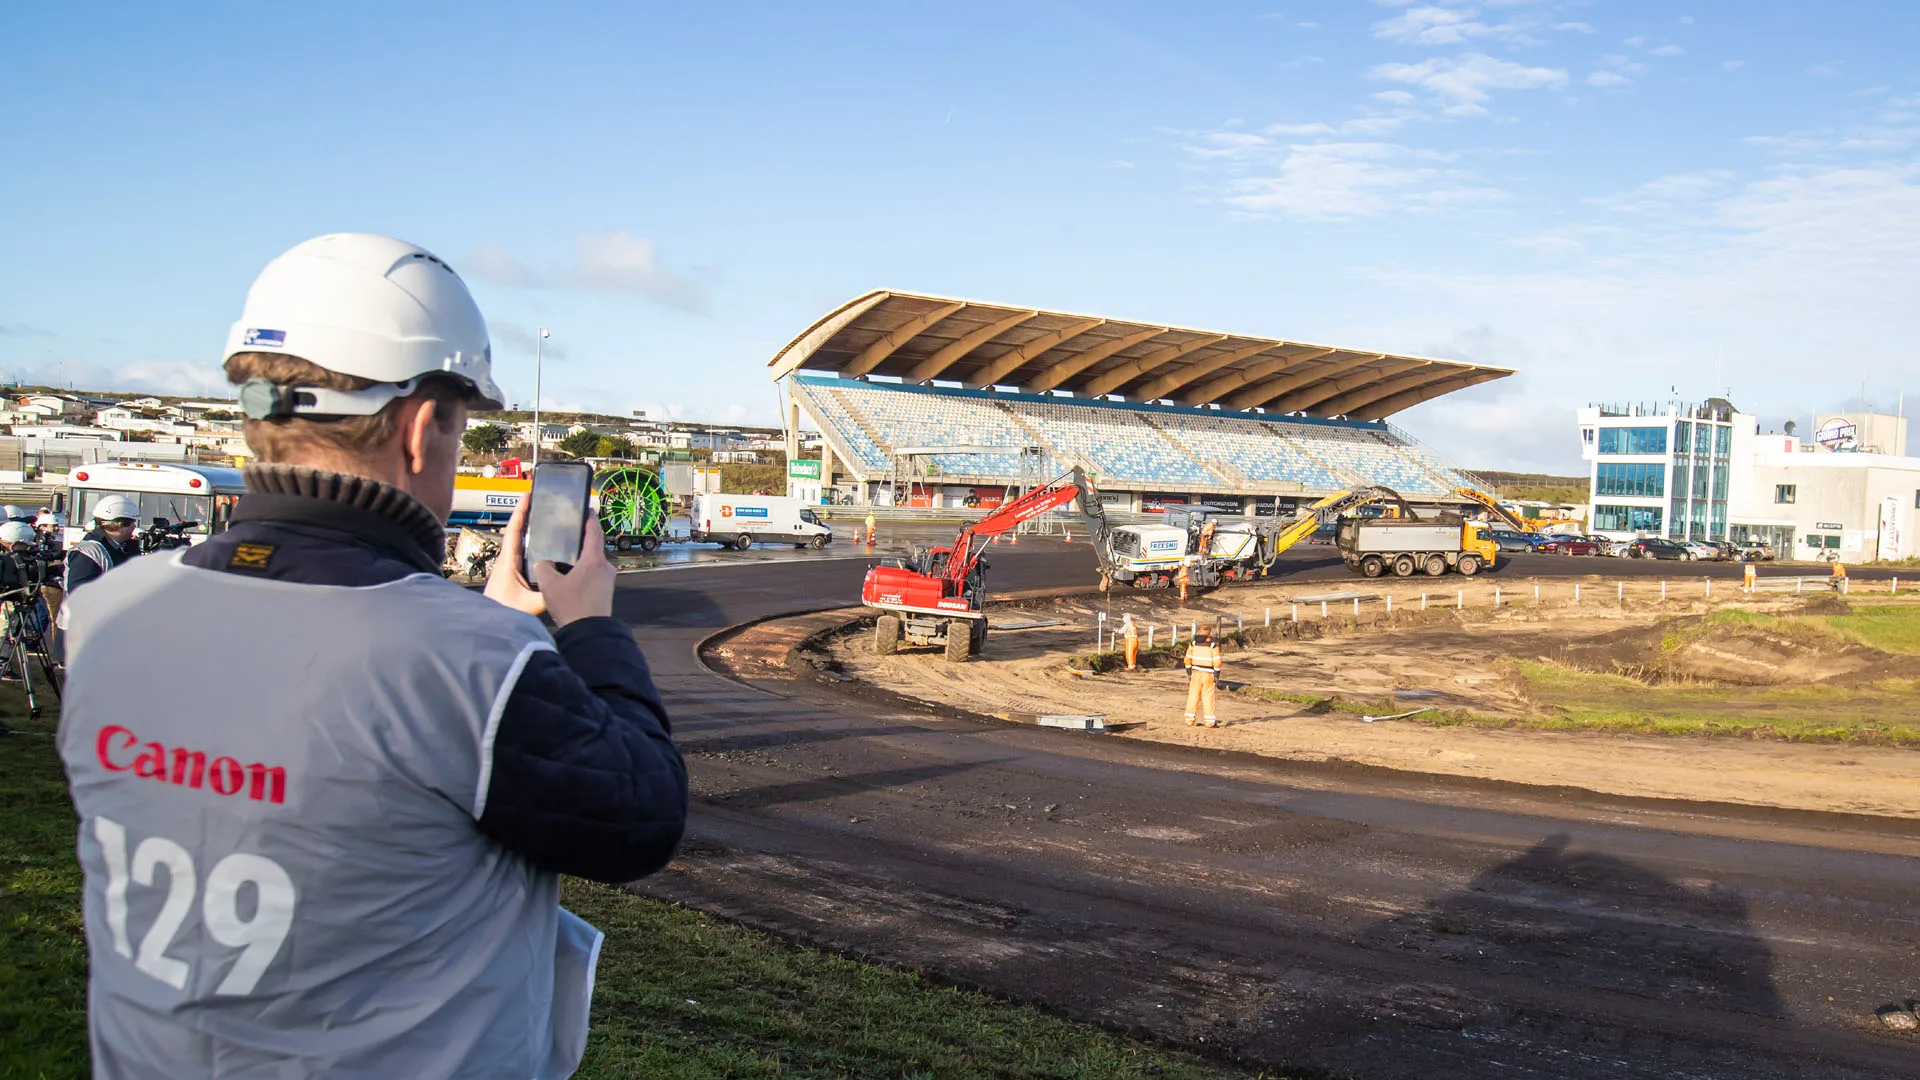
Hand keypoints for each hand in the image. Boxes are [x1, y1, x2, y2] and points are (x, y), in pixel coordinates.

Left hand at [483, 494, 544, 617]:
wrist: (486, 624)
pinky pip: (522, 552)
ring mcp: (508, 567)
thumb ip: (547, 596)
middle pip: (517, 531)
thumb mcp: (529, 605)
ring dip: (528, 527)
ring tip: (540, 514)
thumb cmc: (502, 612)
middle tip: (537, 499)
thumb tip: (563, 586)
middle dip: (526, 514)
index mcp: (508, 561)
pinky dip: (530, 542)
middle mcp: (507, 560)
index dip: (521, 512)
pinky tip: (541, 542)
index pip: (514, 531)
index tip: (527, 496)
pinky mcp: (512, 574)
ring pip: (519, 541)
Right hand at [532, 512, 615, 626]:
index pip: (594, 532)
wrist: (588, 633)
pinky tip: (570, 582)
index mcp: (594, 560)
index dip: (590, 519)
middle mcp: (605, 568)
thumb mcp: (549, 584)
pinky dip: (583, 575)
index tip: (588, 510)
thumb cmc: (573, 607)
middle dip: (582, 543)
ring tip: (566, 563)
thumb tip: (543, 564)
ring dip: (581, 562)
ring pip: (593, 565)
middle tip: (570, 538)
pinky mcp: (605, 593)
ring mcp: (608, 581)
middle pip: (594, 548)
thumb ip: (543, 567)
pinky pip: (594, 577)